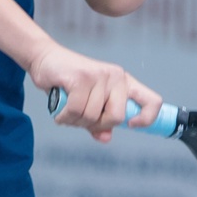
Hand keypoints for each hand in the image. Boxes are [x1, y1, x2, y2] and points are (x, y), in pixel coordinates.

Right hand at [27, 42, 161, 142]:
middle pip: (117, 117)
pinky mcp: (82, 77)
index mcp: (124, 82)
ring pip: (93, 116)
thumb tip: (106, 138)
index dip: (147, 118)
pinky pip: (77, 110)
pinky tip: (59, 112)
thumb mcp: (87, 104)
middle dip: (97, 124)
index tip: (131, 126)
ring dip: (75, 121)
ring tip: (66, 111)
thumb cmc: (68, 83)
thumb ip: (98, 122)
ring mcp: (99, 76)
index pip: (152, 101)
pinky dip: (65, 117)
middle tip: (81, 119)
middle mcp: (116, 77)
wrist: (44, 58)